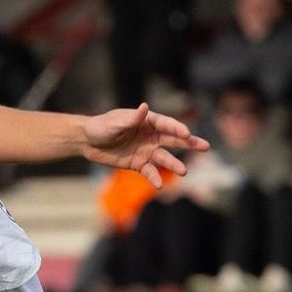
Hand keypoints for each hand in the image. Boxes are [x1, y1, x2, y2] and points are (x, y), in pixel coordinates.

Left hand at [81, 103, 209, 187]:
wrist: (86, 142)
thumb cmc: (100, 127)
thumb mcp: (114, 122)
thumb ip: (131, 119)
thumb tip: (145, 107)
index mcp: (147, 121)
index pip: (166, 124)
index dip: (177, 128)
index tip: (187, 134)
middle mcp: (150, 136)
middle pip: (173, 140)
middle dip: (189, 143)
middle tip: (206, 146)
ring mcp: (146, 151)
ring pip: (164, 158)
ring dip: (174, 164)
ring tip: (184, 171)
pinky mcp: (138, 164)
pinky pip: (150, 172)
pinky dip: (155, 178)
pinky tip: (159, 185)